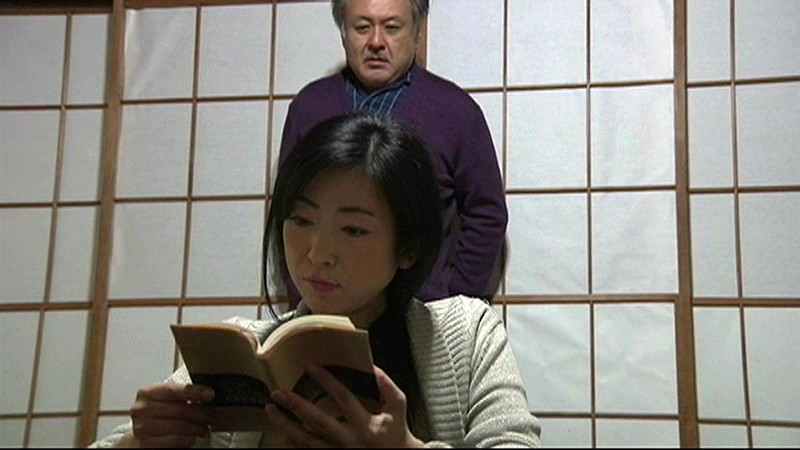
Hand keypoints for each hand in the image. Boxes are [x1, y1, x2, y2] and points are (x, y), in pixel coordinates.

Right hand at [129, 382, 215, 447]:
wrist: (143, 430)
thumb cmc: (158, 411)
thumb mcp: (166, 398)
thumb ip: (181, 394)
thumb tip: (208, 394)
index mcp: (147, 393)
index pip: (174, 390)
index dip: (194, 392)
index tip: (210, 394)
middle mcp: (142, 409)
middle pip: (180, 409)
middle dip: (202, 413)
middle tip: (214, 415)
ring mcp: (142, 428)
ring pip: (180, 426)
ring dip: (198, 428)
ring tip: (206, 428)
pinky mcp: (146, 444)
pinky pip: (175, 441)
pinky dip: (189, 439)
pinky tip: (194, 437)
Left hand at [265, 364, 423, 447]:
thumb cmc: (396, 433)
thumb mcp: (398, 406)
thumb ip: (386, 386)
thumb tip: (372, 368)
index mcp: (365, 425)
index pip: (342, 398)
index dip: (326, 381)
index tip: (310, 367)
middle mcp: (349, 440)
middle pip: (317, 422)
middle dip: (296, 406)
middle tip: (278, 393)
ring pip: (306, 440)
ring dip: (286, 424)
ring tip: (271, 410)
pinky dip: (292, 442)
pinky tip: (281, 432)